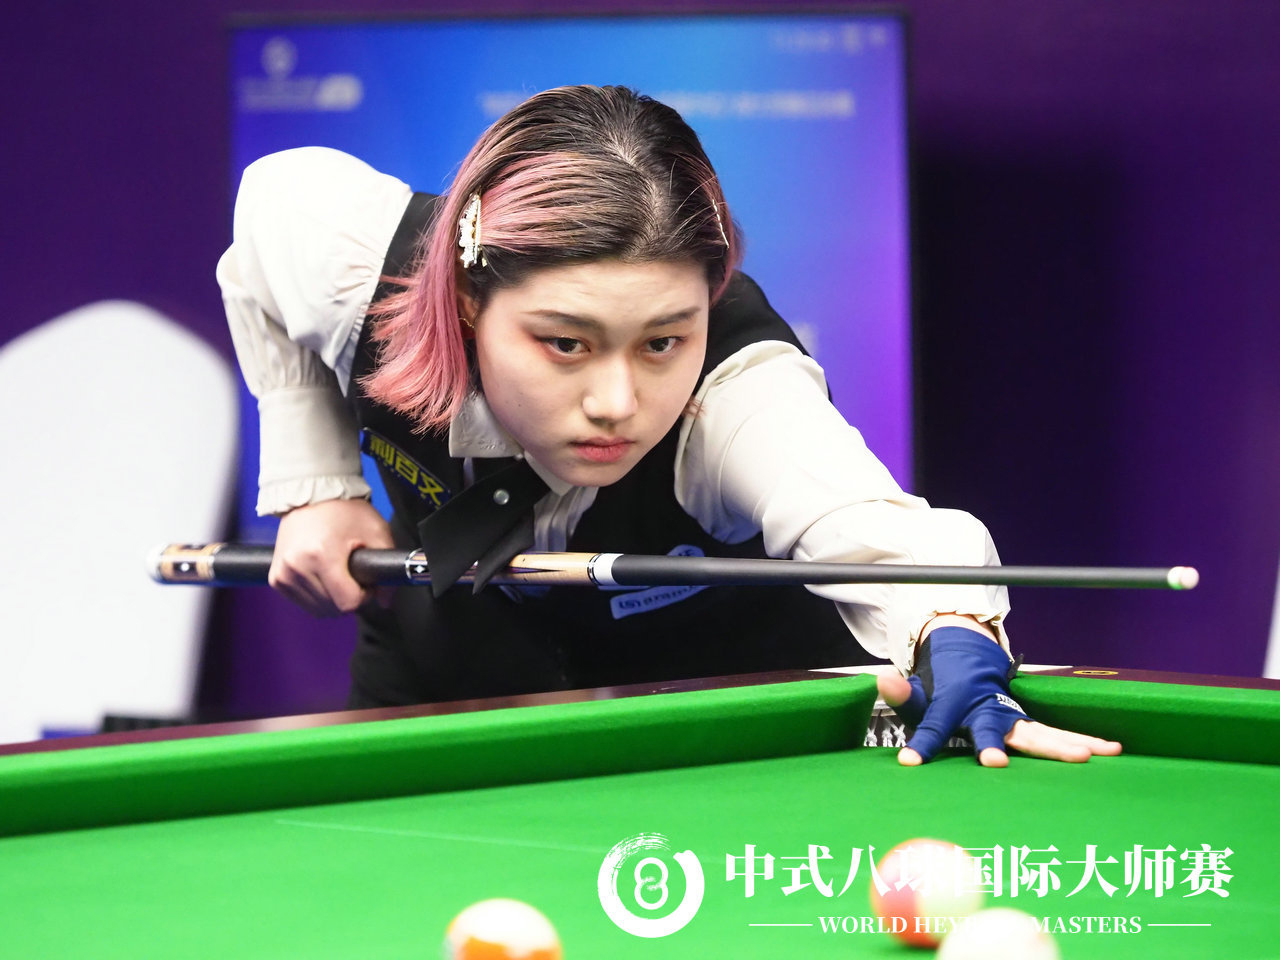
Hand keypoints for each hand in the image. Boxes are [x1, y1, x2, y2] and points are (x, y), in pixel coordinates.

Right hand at [270, 499, 395, 616]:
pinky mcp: (276, 578)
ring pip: (318, 610)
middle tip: (352, 573)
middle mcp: (297, 567)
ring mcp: (283, 574)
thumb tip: (386, 601)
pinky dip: (317, 596)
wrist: (311, 494)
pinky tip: (323, 576)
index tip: (365, 580)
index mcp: (321, 556)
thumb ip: (386, 567)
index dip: (364, 595)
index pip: (348, 602)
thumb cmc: (344, 510)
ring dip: (333, 599)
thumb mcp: (376, 532)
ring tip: (337, 572)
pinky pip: (303, 603)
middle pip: (334, 609)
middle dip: (349, 596)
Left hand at [876, 626, 1121, 766]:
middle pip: (992, 728)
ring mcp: (1012, 717)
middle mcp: (987, 709)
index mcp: (954, 703)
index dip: (921, 742)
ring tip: (1086, 756)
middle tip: (994, 763)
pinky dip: (1084, 741)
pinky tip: (1112, 751)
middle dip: (993, 744)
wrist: (970, 660)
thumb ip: (903, 693)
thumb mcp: (917, 690)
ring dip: (1059, 745)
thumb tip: (883, 680)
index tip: (908, 761)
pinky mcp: (1028, 726)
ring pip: (1036, 732)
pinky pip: (1055, 737)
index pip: (933, 724)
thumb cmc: (941, 686)